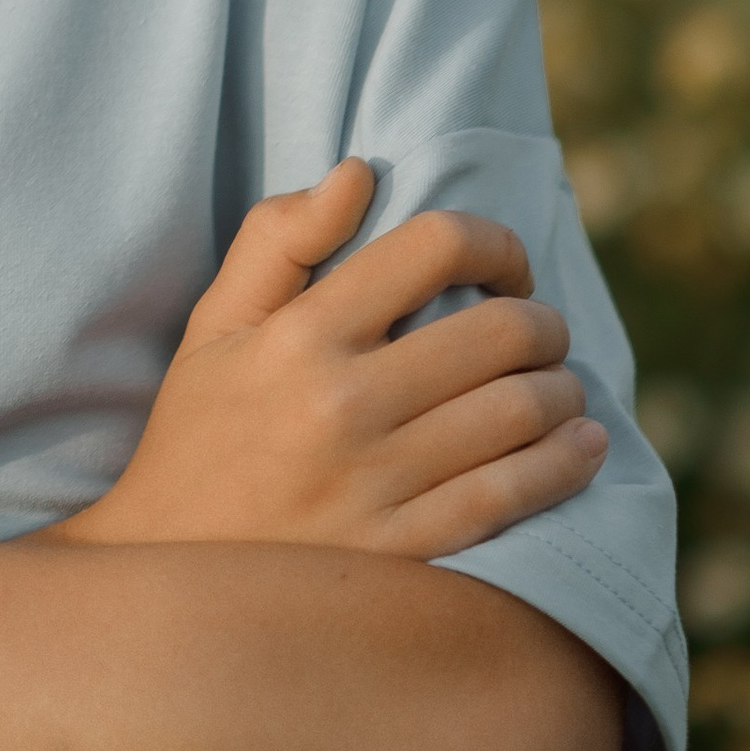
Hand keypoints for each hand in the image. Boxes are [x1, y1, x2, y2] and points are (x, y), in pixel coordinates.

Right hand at [61, 159, 606, 561]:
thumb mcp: (214, 326)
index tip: (501, 267)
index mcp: (300, 335)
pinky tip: (581, 447)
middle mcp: (342, 403)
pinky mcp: (400, 551)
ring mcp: (374, 483)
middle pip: (499, 331)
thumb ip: (278, 239)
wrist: (168, 578)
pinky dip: (565, 463)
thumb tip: (358, 173)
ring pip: (519, 411)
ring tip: (557, 389)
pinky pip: (511, 496)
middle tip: (540, 332)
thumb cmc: (196, 436)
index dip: (493, 242)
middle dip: (541, 321)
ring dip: (562, 391)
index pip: (434, 246)